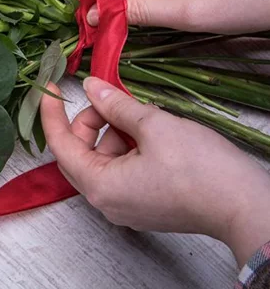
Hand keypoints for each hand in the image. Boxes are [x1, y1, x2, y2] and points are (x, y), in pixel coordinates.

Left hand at [41, 77, 269, 266]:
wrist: (245, 205)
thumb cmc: (202, 170)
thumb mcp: (153, 125)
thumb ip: (116, 105)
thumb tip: (93, 88)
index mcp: (100, 186)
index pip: (60, 145)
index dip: (51, 113)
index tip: (49, 87)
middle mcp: (106, 202)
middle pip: (79, 153)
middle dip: (88, 121)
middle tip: (107, 98)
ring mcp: (125, 206)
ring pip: (102, 159)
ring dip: (112, 131)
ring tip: (138, 114)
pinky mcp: (144, 205)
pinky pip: (120, 171)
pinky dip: (126, 146)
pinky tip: (148, 132)